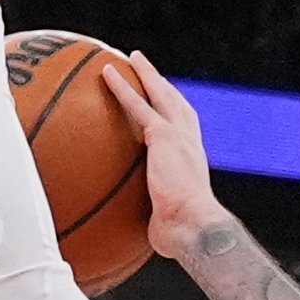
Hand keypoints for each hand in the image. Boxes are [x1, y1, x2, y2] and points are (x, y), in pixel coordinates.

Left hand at [101, 53, 226, 257]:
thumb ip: (155, 222)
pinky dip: (122, 87)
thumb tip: (143, 240)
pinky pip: (137, 105)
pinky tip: (107, 72)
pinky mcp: (162, 136)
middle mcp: (189, 144)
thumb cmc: (182, 235)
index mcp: (192, 162)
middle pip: (176, 105)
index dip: (175, 117)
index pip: (184, 133)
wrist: (193, 226)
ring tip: (129, 58)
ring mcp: (178, 136)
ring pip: (160, 96)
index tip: (166, 106)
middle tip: (149, 71)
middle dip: (163, 86)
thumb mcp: (166, 226)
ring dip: (145, 75)